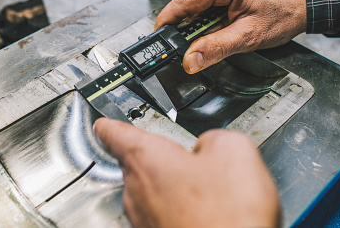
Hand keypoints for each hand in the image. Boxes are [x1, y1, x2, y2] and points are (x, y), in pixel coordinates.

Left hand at [94, 118, 279, 227]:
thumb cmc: (225, 217)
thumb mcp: (233, 151)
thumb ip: (214, 138)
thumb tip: (210, 146)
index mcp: (146, 159)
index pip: (113, 132)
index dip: (112, 123)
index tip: (105, 122)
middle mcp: (136, 192)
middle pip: (141, 164)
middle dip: (166, 160)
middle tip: (194, 160)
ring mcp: (144, 221)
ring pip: (155, 192)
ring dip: (177, 188)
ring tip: (211, 194)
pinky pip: (167, 216)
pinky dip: (185, 213)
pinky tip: (212, 216)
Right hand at [155, 0, 305, 73]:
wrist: (305, 2)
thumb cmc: (284, 14)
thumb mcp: (248, 37)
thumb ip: (216, 48)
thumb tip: (190, 60)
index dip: (168, 19)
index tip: (159, 35)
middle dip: (185, 22)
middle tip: (188, 43)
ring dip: (197, 17)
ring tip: (213, 31)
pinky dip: (207, 10)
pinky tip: (218, 21)